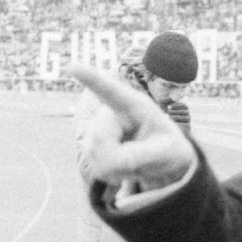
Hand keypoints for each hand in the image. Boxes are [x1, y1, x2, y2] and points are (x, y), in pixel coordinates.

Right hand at [66, 63, 194, 189]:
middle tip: (138, 160)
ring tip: (134, 163)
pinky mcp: (95, 147)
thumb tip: (113, 160)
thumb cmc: (169, 151)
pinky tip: (123, 168)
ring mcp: (102, 130)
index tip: (71, 67)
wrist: (165, 162)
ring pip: (94, 152)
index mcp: (136, 106)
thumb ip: (140, 156)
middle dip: (116, 153)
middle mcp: (114, 113)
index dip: (90, 78)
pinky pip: (94, 166)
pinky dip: (110, 174)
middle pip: (99, 135)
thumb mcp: (166, 153)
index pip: (110, 89)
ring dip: (115, 167)